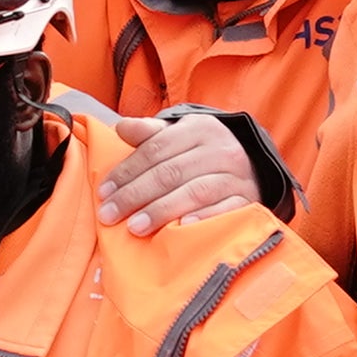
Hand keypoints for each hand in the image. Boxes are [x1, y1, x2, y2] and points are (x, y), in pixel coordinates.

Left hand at [95, 106, 259, 236]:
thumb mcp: (178, 136)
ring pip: (194, 192)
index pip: (155, 149)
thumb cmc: (202, 153)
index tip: (103, 192)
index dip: (127, 171)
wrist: (253, 166)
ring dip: (161, 210)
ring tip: (134, 227)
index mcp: (199, 128)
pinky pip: (226, 209)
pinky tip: (180, 228)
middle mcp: (220, 149)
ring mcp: (237, 175)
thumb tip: (121, 127)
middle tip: (109, 215)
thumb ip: (149, 133)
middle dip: (135, 195)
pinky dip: (203, 217)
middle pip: (170, 172)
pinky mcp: (249, 199)